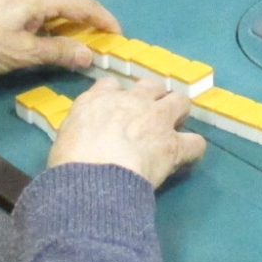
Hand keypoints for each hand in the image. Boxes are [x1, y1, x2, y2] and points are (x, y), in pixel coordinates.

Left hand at [0, 0, 118, 74]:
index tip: (117, 35)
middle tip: (98, 32)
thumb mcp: (23, 54)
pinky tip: (48, 27)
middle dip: (90, 8)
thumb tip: (90, 56)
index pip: (82, 3)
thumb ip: (58, 53)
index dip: (103, 18)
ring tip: (76, 31)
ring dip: (72, 7)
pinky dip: (55, 7)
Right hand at [48, 78, 207, 187]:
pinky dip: (193, 149)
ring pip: (181, 101)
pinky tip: (186, 158)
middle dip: (154, 97)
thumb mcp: (65, 134)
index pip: (111, 84)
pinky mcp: (174, 144)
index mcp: (98, 99)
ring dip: (179, 112)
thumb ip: (81, 127)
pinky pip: (196, 142)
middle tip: (150, 116)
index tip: (118, 108)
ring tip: (174, 128)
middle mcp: (131, 101)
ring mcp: (157, 119)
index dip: (118, 94)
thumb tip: (86, 136)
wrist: (93, 177)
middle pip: (152, 85)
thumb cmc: (70, 160)